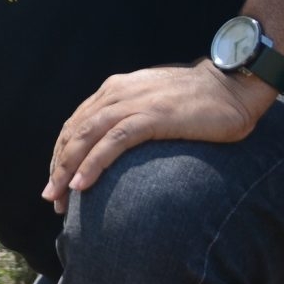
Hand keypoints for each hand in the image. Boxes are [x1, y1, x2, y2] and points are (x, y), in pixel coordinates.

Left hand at [42, 61, 276, 213]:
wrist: (232, 85)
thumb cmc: (196, 100)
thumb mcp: (152, 104)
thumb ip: (129, 119)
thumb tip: (113, 149)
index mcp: (113, 90)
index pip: (75, 126)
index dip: (61, 155)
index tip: (57, 184)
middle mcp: (116, 93)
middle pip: (74, 134)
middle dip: (58, 167)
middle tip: (51, 198)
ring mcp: (134, 103)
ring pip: (86, 137)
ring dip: (68, 169)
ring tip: (59, 197)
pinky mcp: (153, 116)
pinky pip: (113, 141)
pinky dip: (93, 163)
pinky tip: (82, 184)